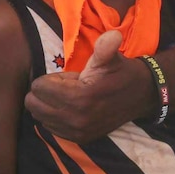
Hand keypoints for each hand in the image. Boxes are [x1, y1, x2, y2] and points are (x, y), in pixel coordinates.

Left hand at [24, 31, 154, 142]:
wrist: (140, 96)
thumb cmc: (119, 73)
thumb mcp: (111, 58)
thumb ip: (105, 47)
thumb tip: (112, 35)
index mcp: (80, 98)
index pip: (39, 88)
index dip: (48, 78)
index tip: (64, 77)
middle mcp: (76, 119)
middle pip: (34, 104)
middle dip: (43, 92)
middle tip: (62, 86)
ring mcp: (77, 132)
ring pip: (40, 117)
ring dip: (47, 105)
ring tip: (66, 96)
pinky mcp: (78, 139)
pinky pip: (50, 127)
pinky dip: (52, 116)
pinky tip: (67, 107)